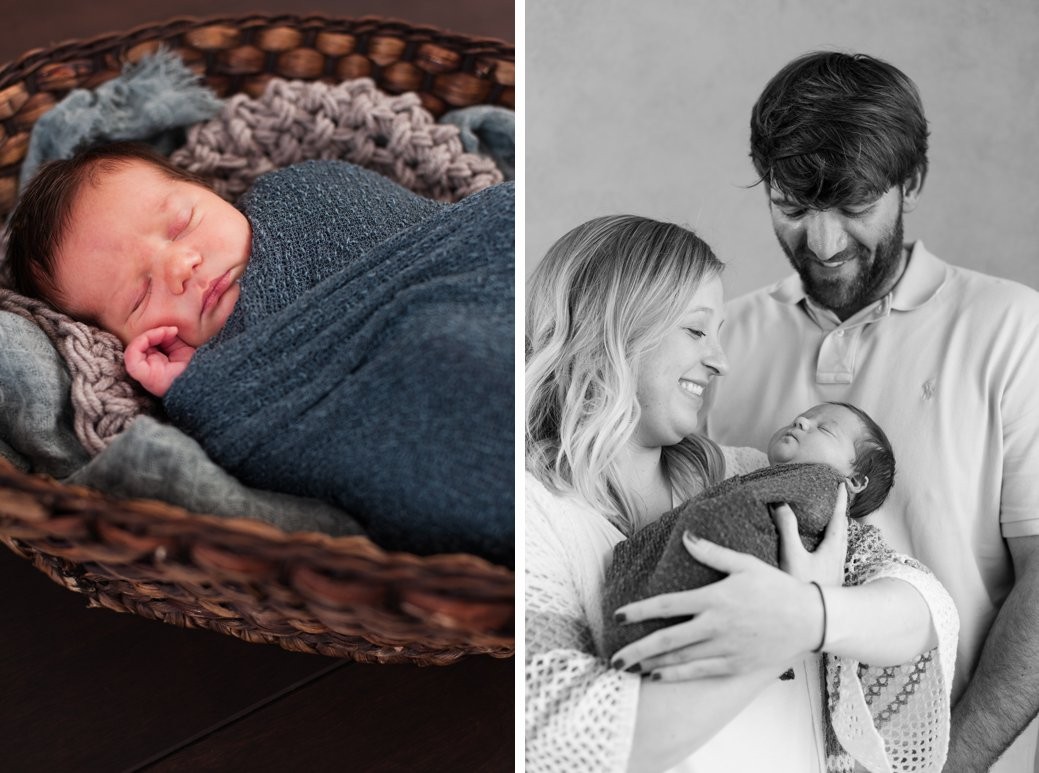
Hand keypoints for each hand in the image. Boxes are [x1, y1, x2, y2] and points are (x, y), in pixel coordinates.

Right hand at [124, 326, 195, 396]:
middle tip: (172, 330)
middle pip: (140, 346)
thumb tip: (165, 329)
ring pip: (134, 348)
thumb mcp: (182, 349)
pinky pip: (131, 355)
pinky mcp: (141, 374)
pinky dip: (141, 341)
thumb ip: (170, 338)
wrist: (203, 382)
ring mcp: (143, 373)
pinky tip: (159, 335)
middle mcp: (148, 369)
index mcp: (157, 364)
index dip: (157, 334)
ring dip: (150, 335)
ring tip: (167, 332)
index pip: (147, 345)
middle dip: (154, 333)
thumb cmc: (194, 369)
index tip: (174, 330)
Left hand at [610, 531, 822, 681]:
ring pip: (679, 659)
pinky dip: (675, 675)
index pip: (666, 605)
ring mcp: (725, 648)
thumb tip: (686, 538)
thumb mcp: (745, 563)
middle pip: (666, 639)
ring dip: (651, 664)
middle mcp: (715, 626)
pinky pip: (698, 672)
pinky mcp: (735, 665)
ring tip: (629, 668)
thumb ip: (712, 553)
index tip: (618, 615)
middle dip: (636, 649)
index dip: (639, 611)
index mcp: (714, 598)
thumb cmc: (777, 587)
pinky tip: (657, 676)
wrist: (810, 620)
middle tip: (613, 658)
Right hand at [771, 482, 848, 585]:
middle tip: (837, 499)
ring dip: (836, 529)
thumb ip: (787, 529)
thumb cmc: (804, 587)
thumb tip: (781, 504)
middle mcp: (838, 558)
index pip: (838, 518)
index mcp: (832, 548)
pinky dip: (830, 544)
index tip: (842, 484)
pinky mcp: (830, 581)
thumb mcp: (791, 556)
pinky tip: (820, 551)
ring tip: (829, 521)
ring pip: (840, 544)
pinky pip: (833, 554)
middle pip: (843, 530)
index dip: (840, 500)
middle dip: (840, 513)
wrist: (817, 622)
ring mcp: (835, 571)